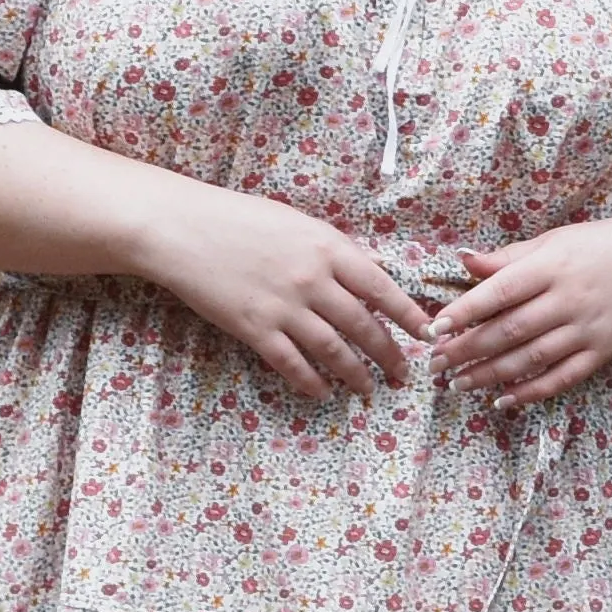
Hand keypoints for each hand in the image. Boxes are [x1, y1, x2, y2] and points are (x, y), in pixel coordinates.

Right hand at [134, 181, 432, 400]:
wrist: (184, 228)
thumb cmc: (240, 218)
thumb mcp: (297, 222)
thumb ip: (335, 249)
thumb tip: (372, 267)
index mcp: (328, 248)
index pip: (382, 288)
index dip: (408, 315)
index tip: (427, 333)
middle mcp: (313, 280)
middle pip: (363, 326)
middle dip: (388, 354)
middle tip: (403, 374)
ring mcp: (284, 307)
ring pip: (333, 350)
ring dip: (356, 374)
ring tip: (368, 390)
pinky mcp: (255, 329)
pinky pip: (292, 364)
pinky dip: (311, 382)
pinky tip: (323, 393)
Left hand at [428, 213, 611, 405]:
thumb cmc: (604, 245)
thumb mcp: (557, 240)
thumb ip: (510, 257)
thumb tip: (463, 260)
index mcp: (554, 265)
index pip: (500, 291)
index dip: (465, 311)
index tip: (435, 327)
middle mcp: (570, 299)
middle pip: (510, 330)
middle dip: (468, 349)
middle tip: (435, 363)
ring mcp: (588, 329)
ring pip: (531, 358)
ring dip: (490, 374)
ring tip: (457, 383)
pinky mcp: (603, 352)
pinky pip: (562, 377)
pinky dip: (531, 392)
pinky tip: (502, 400)